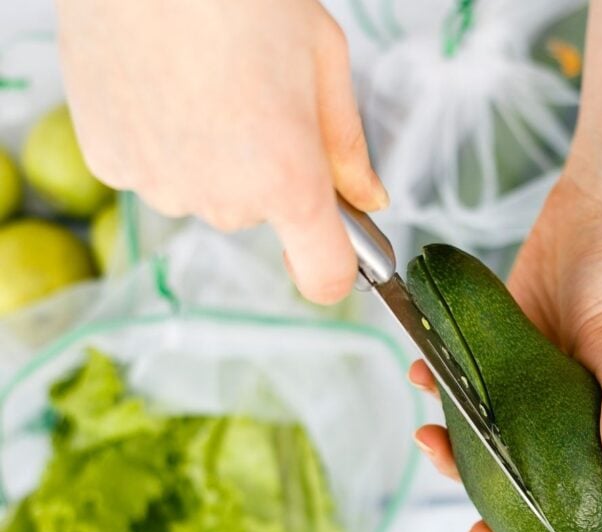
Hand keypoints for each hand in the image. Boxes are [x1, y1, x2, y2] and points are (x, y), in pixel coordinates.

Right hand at [55, 0, 385, 302]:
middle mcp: (223, 199)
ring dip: (212, 156)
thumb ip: (346, 146)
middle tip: (257, 98)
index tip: (339, 250)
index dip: (337, 268)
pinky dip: (163, 141)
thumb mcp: (323, 59)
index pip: (324, 276)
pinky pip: (155, 171)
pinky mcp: (110, 163)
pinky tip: (162, 86)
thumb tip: (366, 199)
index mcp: (288, 178)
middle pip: (262, 214)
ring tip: (203, 81)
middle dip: (269, 170)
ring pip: (206, 192)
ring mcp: (160, 185)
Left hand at [410, 171, 601, 531]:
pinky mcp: (502, 348)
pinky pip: (466, 377)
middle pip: (510, 469)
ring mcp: (529, 383)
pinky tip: (425, 363)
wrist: (599, 210)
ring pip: (481, 427)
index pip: (568, 501)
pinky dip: (442, 377)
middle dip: (467, 474)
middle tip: (434, 450)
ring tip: (425, 410)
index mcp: (598, 429)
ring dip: (447, 427)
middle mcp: (562, 414)